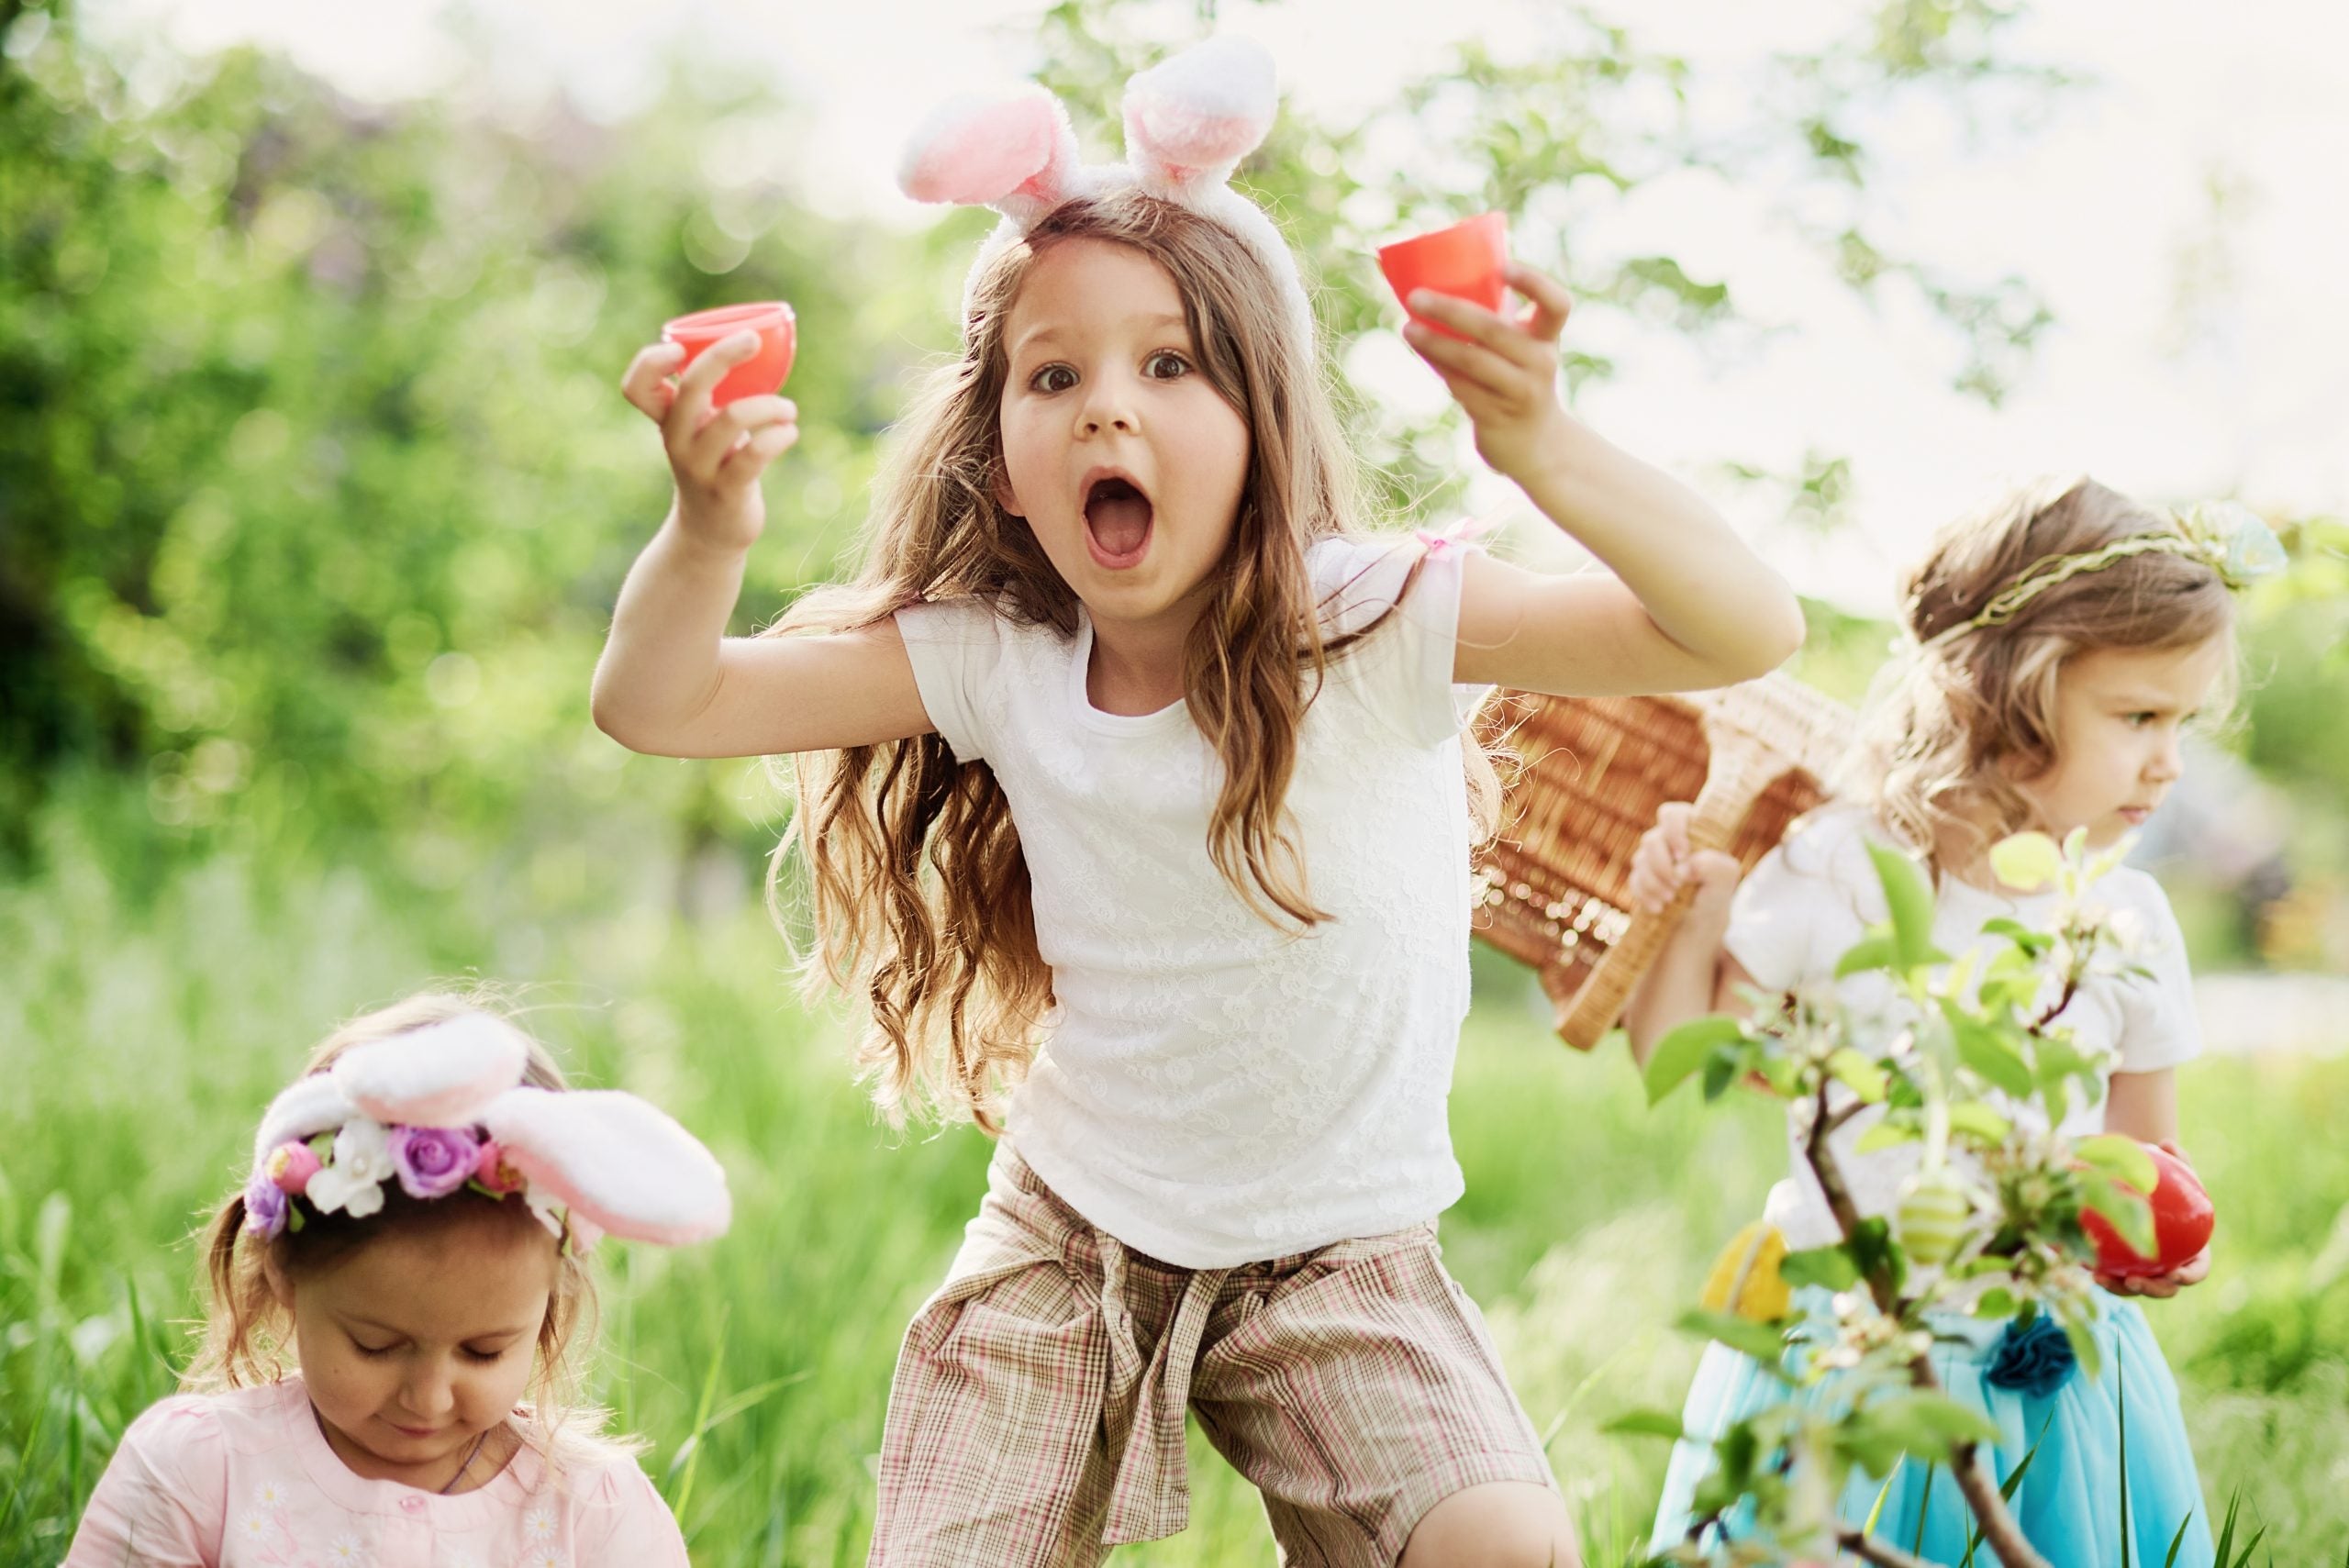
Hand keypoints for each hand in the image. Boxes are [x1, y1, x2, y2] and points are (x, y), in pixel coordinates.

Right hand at [620, 332, 799, 552]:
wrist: (710, 533)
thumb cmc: (715, 465)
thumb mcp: (702, 429)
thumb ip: (712, 395)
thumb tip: (760, 342)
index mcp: (667, 420)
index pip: (635, 387)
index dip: (649, 363)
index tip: (678, 350)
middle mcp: (677, 440)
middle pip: (691, 389)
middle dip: (722, 356)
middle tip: (753, 341)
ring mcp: (700, 467)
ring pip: (732, 419)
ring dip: (770, 405)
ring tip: (788, 410)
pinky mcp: (727, 490)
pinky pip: (755, 455)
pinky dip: (780, 436)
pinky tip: (790, 432)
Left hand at [1399, 262, 1573, 482]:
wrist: (1533, 443)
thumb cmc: (1517, 378)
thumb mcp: (1521, 347)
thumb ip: (1495, 318)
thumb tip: (1438, 279)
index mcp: (1547, 337)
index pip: (1557, 304)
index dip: (1534, 283)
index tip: (1503, 268)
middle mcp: (1540, 363)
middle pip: (1495, 330)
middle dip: (1450, 310)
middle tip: (1415, 296)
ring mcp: (1520, 392)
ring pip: (1471, 361)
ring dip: (1435, 343)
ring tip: (1408, 328)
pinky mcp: (1497, 416)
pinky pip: (1460, 385)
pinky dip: (1436, 365)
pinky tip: (1418, 350)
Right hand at [1625, 801, 1740, 927]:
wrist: (1702, 917)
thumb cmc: (1716, 889)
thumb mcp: (1725, 877)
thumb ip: (1713, 865)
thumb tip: (1683, 867)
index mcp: (1689, 829)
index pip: (1673, 814)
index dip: (1673, 831)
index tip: (1683, 856)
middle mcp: (1667, 839)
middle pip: (1651, 840)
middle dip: (1662, 865)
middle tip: (1678, 884)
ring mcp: (1651, 857)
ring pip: (1640, 861)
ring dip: (1655, 883)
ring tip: (1671, 899)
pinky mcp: (1640, 876)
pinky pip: (1634, 881)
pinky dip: (1646, 896)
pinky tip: (1659, 908)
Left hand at [2097, 1139, 2211, 1297]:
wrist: (2146, 1191)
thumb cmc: (2167, 1182)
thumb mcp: (2176, 1170)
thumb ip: (2177, 1159)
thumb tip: (2167, 1143)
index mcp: (2192, 1250)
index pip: (2197, 1270)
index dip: (2189, 1276)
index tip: (2176, 1275)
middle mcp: (2171, 1265)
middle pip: (2166, 1288)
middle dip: (2152, 1289)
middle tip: (2133, 1280)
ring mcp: (2147, 1270)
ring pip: (2135, 1287)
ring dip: (2120, 1288)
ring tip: (2101, 1277)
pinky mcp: (2122, 1267)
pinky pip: (2113, 1276)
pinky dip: (2102, 1273)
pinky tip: (2083, 1265)